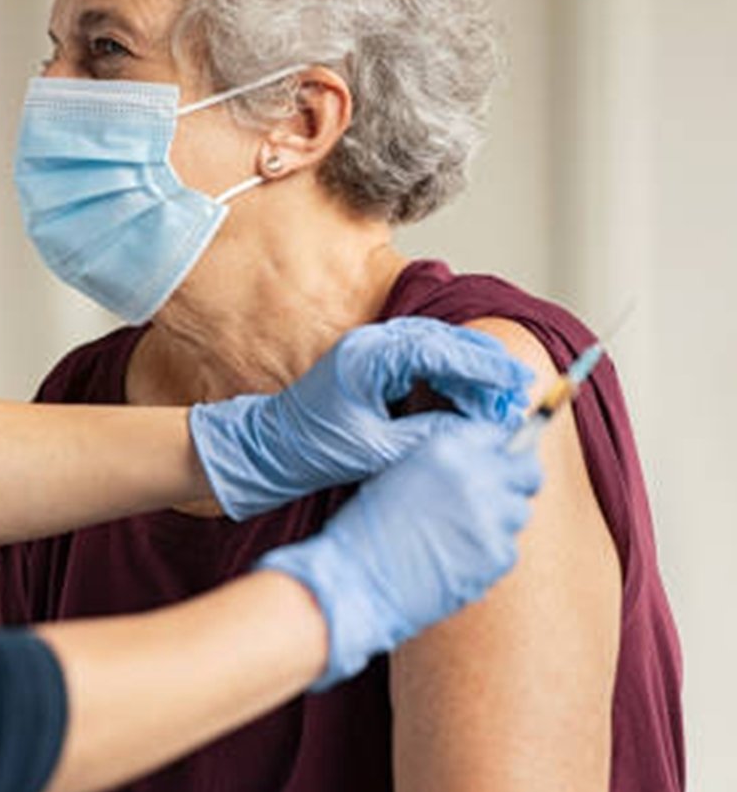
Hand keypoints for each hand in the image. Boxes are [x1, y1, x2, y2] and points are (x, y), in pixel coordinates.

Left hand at [189, 317, 532, 519]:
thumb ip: (428, 436)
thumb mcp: (377, 450)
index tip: (517, 381)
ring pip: (435, 347)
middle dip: (484, 365)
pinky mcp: (371, 362)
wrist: (271, 448)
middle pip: (443, 341)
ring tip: (502, 398)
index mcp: (368, 358)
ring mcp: (370, 348)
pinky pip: (421, 359)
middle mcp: (370, 343)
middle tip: (520, 390)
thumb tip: (477, 432)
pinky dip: (449, 375)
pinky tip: (469, 398)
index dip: (483, 366)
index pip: (439, 351)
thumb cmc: (314, 449)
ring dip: (469, 370)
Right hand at [259, 420, 541, 688]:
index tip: (496, 464)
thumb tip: (482, 464)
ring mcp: (490, 517)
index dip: (498, 452)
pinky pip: (508, 549)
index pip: (498, 436)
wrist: (357, 579)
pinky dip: (488, 555)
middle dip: (517, 481)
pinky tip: (456, 558)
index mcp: (446, 449)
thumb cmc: (367, 529)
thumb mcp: (400, 473)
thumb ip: (445, 463)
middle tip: (498, 496)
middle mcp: (474, 476)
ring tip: (461, 535)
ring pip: (519, 512)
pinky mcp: (497, 555)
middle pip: (527, 470)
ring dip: (499, 520)